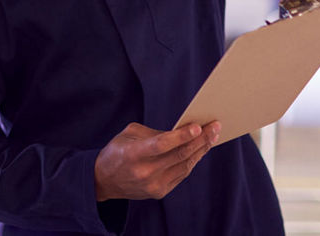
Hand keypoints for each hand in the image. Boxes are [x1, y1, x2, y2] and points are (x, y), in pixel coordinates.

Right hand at [93, 121, 220, 200]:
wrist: (104, 180)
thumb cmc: (118, 151)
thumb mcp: (129, 134)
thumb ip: (155, 133)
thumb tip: (182, 132)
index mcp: (133, 154)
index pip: (162, 144)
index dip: (181, 136)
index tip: (198, 126)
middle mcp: (144, 172)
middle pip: (179, 155)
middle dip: (200, 139)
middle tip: (214, 126)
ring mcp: (153, 185)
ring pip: (185, 165)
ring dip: (201, 150)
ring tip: (212, 136)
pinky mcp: (159, 192)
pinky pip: (182, 174)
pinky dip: (192, 161)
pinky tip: (200, 149)